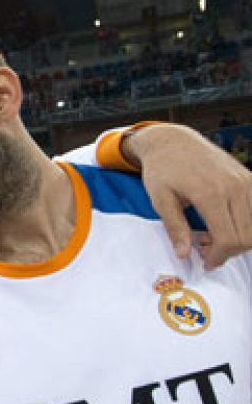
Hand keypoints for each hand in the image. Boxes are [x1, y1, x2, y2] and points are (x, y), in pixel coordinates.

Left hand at [125, 123, 251, 267]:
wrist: (174, 141)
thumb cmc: (163, 169)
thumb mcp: (160, 200)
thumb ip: (175, 228)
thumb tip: (184, 254)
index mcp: (210, 193)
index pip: (229, 238)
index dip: (219, 256)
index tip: (205, 262)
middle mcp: (234, 187)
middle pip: (246, 235)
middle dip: (228, 251)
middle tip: (206, 250)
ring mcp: (245, 181)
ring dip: (238, 239)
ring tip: (211, 237)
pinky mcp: (249, 178)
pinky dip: (245, 224)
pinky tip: (223, 224)